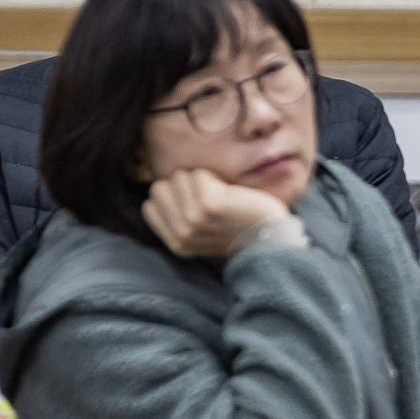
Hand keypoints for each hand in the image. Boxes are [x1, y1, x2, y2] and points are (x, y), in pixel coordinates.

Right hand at [141, 168, 289, 258]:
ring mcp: (193, 219)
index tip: (193, 203)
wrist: (270, 237)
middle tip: (208, 196)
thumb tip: (160, 189)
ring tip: (220, 195)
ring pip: (178, 178)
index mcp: (176, 243)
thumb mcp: (201, 233)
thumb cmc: (238, 228)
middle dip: (182, 186)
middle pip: (159, 188)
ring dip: (200, 180)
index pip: (149, 205)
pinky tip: (226, 192)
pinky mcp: (208, 204)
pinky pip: (198, 175)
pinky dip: (212, 177)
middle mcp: (181, 233)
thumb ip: (178, 218)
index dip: (171, 197)